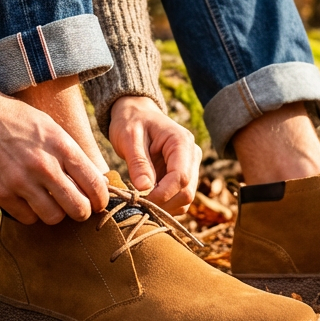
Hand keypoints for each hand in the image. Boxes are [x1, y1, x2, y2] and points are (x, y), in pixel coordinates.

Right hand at [0, 83, 108, 225]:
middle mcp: (43, 165)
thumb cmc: (16, 119)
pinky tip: (28, 199)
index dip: (101, 199)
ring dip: (56, 213)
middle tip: (77, 208)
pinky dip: (31, 213)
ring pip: (54, 217)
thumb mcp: (49, 127)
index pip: (94, 184)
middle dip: (82, 211)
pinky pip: (27, 218)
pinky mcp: (0, 193)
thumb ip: (71, 153)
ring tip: (50, 202)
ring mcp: (21, 181)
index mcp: (60, 145)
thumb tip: (96, 181)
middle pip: (78, 208)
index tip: (98, 202)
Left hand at [108, 95, 200, 212]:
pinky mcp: (182, 177)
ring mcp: (189, 167)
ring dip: (163, 206)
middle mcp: (191, 155)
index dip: (163, 194)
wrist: (136, 114)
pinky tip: (146, 197)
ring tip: (140, 199)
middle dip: (163, 202)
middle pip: (187, 191)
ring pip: (184, 199)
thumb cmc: (131, 121)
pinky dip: (164, 204)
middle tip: (137, 203)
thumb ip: (137, 162)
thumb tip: (144, 188)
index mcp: (181, 142)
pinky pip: (178, 199)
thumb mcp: (128, 137)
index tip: (141, 200)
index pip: (181, 176)